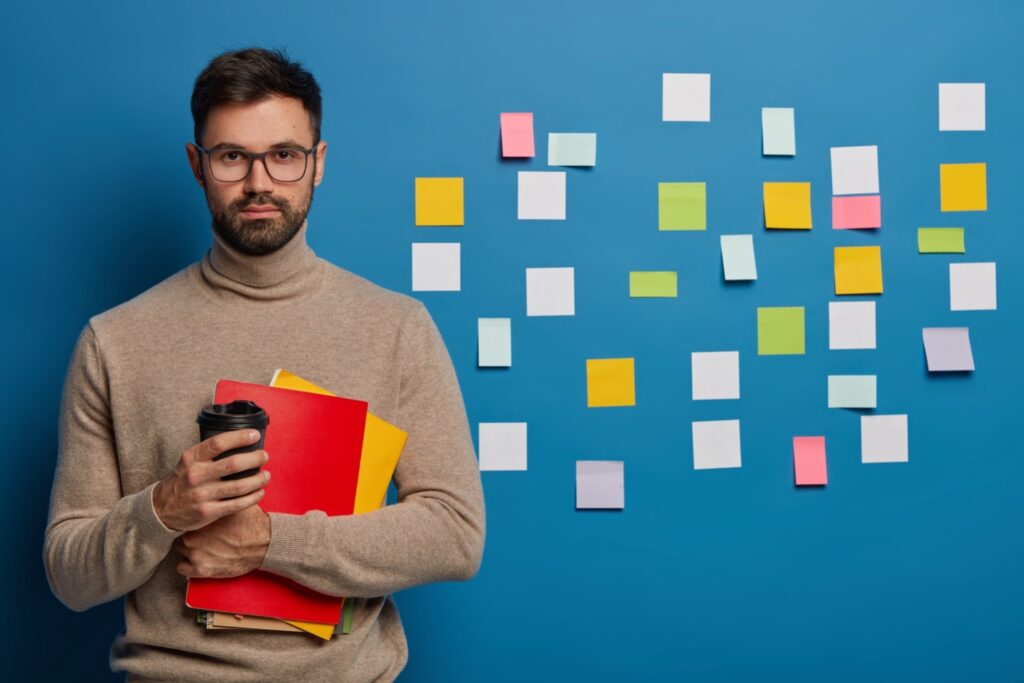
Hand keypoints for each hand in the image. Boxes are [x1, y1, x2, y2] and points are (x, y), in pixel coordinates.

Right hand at [153, 429, 270, 531]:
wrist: (161, 509)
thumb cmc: (182, 481)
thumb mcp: (188, 462)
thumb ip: (208, 453)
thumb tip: (240, 442)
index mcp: (191, 458)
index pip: (218, 443)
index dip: (239, 437)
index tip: (255, 435)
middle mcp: (195, 475)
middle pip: (233, 464)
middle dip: (255, 459)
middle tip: (265, 456)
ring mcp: (201, 495)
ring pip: (239, 486)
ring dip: (258, 480)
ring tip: (267, 475)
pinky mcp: (208, 512)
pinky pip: (237, 504)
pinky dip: (253, 498)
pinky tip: (260, 492)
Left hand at [174, 504, 270, 577]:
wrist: (264, 543)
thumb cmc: (251, 523)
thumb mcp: (236, 501)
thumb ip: (223, 495)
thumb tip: (220, 481)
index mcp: (200, 517)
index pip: (187, 517)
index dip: (195, 520)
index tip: (201, 523)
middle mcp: (193, 535)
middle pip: (183, 533)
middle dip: (193, 534)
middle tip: (206, 536)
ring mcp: (195, 554)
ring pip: (181, 550)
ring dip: (191, 549)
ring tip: (205, 548)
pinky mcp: (200, 569)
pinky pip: (181, 568)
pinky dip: (189, 565)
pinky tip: (201, 559)